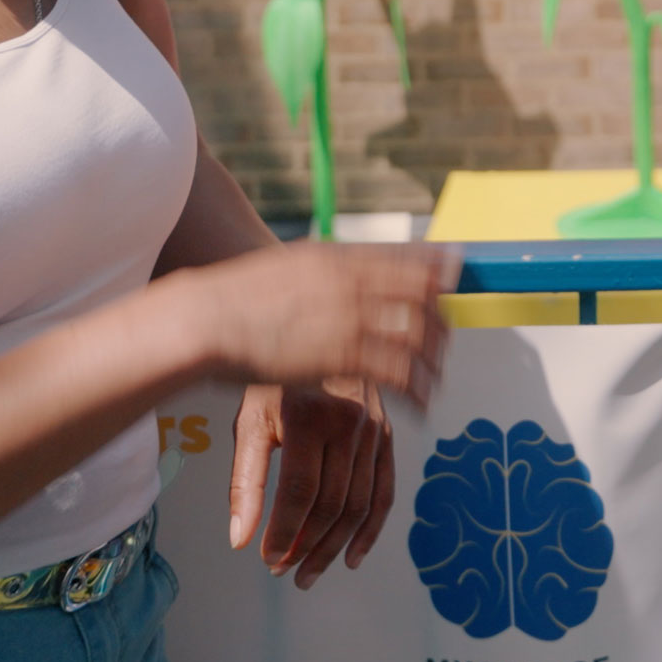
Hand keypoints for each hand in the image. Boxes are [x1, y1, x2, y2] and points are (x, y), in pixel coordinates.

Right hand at [182, 242, 455, 406]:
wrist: (205, 318)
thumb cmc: (230, 300)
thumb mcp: (283, 268)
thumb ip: (317, 272)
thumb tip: (330, 270)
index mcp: (336, 258)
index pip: (404, 257)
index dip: (436, 268)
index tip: (456, 274)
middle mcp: (351, 282)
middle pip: (420, 294)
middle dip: (441, 318)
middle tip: (447, 339)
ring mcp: (350, 316)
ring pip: (416, 334)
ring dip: (433, 360)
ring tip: (436, 382)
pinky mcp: (343, 355)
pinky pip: (399, 371)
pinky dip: (417, 389)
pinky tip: (420, 404)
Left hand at [228, 381, 395, 589]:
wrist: (314, 336)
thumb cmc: (272, 382)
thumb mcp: (250, 422)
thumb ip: (245, 483)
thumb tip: (240, 540)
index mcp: (308, 417)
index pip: (300, 492)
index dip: (284, 532)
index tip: (266, 559)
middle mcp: (348, 422)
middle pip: (332, 504)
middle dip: (306, 546)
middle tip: (283, 571)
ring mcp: (373, 428)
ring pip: (359, 505)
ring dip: (335, 547)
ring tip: (309, 572)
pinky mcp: (387, 434)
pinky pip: (385, 491)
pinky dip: (372, 530)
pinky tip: (353, 557)